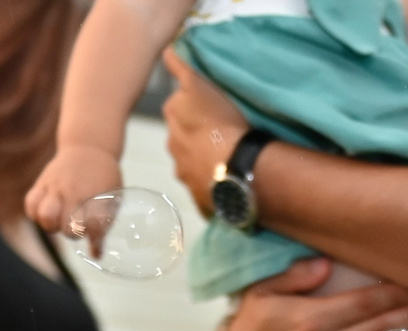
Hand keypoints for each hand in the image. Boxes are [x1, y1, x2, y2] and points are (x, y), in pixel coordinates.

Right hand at [26, 143, 124, 233]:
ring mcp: (56, 186)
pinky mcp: (42, 183)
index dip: (95, 239)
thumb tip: (96, 257)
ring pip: (44, 215)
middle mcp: (74, 192)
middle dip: (71, 233)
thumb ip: (104, 226)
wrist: (90, 147)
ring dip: (50, 226)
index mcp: (95, 196)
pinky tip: (46, 214)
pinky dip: (35, 214)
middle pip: (66, 226)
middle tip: (76, 228)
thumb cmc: (104, 179)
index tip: (97, 240)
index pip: (92, 228)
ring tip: (57, 222)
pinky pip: (30, 203)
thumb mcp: (112, 199)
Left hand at [162, 50, 250, 206]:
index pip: (177, 108)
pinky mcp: (201, 201)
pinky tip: (229, 181)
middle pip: (183, 138)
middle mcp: (174, 150)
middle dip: (196, 137)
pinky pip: (207, 191)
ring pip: (194, 166)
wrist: (239, 169)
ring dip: (205, 162)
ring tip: (228, 158)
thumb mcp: (198, 84)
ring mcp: (187, 178)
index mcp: (173, 121)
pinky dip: (215, 185)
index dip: (193, 107)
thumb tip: (167, 51)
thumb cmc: (222, 122)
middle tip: (220, 133)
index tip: (209, 108)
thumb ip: (180, 66)